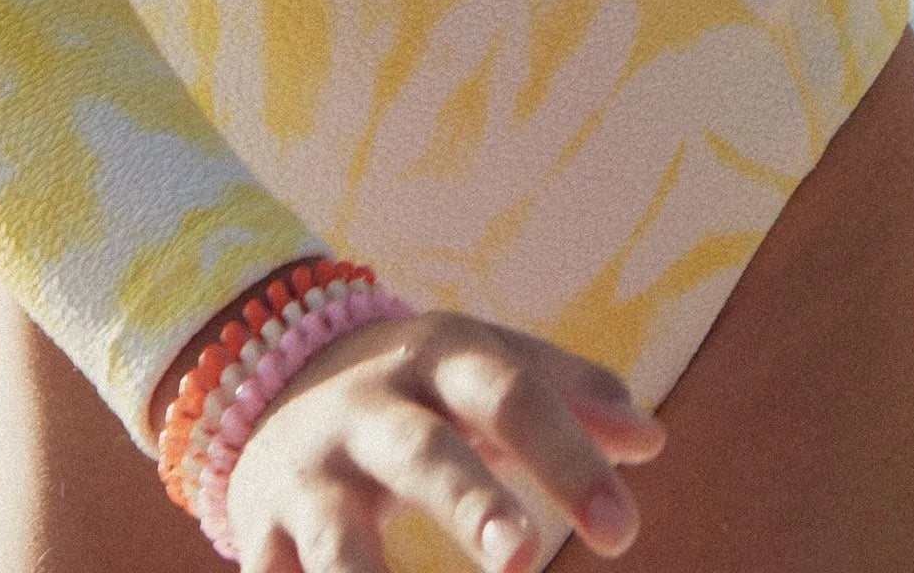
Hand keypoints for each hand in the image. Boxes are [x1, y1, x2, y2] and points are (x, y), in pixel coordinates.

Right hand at [222, 305, 662, 570]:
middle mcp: (369, 410)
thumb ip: (568, 396)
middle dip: (471, 501)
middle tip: (523, 558)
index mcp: (435, 360)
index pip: (511, 395)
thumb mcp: (482, 367)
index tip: (623, 530)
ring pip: (336, 538)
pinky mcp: (262, 533)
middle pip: (424, 451)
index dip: (568, 458)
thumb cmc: (413, 389)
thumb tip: (652, 440)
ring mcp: (310, 474)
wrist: (264, 368)